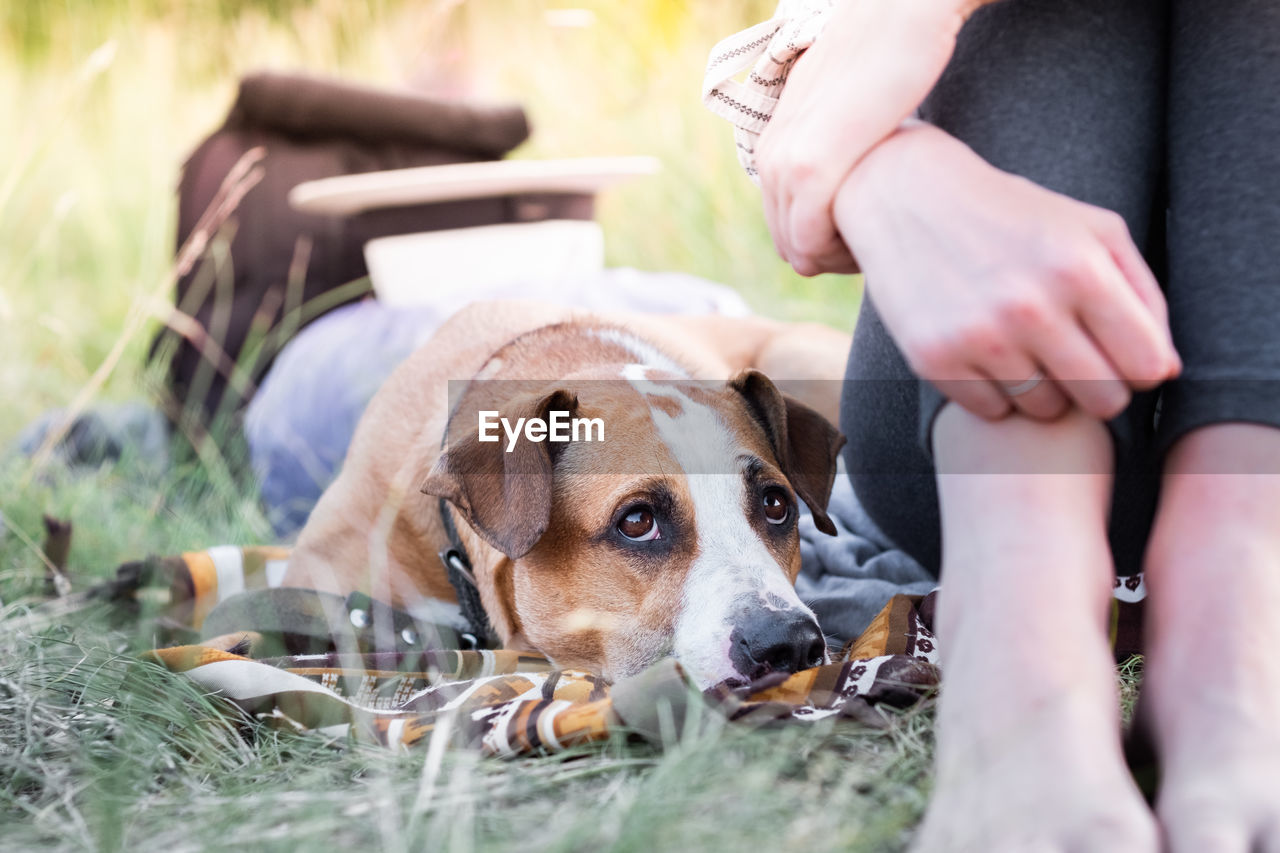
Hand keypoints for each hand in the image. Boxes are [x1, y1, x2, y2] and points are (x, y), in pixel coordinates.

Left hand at [756, 0, 976, 276]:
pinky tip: (876, 240)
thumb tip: (857, 172)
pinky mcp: (811, 167)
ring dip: (835, 259)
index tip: (866, 238)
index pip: (785, 223)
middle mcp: (773, 155)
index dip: (824, 243)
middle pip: (787, 242)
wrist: (903, 12)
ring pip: (797, 248)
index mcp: (778, 143)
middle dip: (827, 258)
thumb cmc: (893, 57)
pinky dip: (839, 254)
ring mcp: (787, 161)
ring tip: (877, 244)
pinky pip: (810, 241)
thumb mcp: (850, 106)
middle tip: (874, 248)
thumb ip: (839, 141)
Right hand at [833, 123, 1179, 420]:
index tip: (1121, 355)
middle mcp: (1031, 306)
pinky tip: (987, 357)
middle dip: (1098, 387)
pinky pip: (991, 411)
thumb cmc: (1013, 215)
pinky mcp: (933, 358)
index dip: (1141, 368)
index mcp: (1081, 268)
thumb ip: (1142, 294)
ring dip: (1044, 391)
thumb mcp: (1091, 228)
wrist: (908, 198)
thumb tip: (1164, 370)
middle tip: (1077, 362)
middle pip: (1102, 399)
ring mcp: (978, 336)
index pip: (1147, 366)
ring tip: (1028, 353)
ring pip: (1045, 410)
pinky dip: (995, 393)